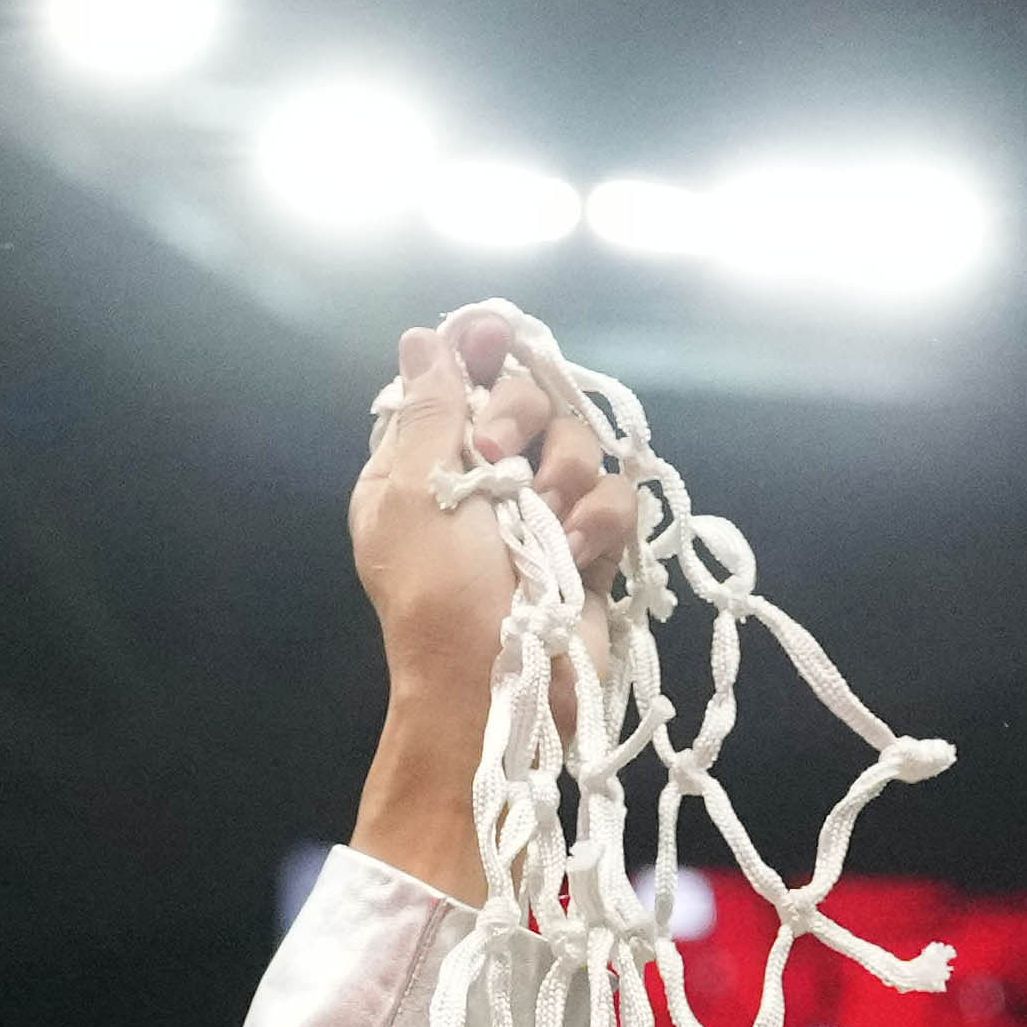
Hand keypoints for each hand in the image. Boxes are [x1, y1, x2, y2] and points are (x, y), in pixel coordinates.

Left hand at [346, 299, 632, 696]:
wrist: (495, 689)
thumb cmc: (439, 595)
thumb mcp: (411, 495)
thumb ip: (425, 411)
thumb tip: (422, 339)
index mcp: (423, 465)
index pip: (455, 381)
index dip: (478, 352)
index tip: (494, 336)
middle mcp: (484, 479)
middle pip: (526, 396)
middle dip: (519, 415)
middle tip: (498, 456)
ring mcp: (542, 512)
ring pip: (579, 442)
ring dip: (564, 472)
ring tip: (547, 520)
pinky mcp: (590, 545)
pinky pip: (615, 497)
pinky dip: (600, 521)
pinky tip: (578, 554)